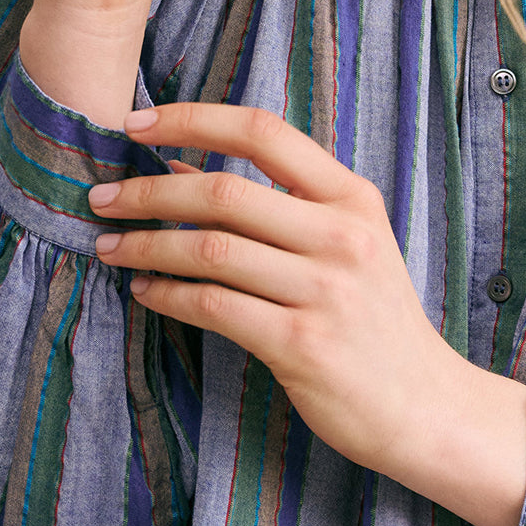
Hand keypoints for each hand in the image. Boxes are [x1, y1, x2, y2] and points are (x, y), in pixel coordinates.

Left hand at [87, 104, 525, 525]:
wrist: (424, 406)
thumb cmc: (375, 325)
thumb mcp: (347, 248)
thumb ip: (278, 206)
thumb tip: (183, 168)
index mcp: (353, 200)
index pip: (264, 133)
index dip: (193, 119)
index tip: (137, 125)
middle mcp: (342, 237)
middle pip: (224, 191)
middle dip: (148, 191)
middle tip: (102, 198)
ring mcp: (324, 292)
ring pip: (210, 248)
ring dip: (146, 245)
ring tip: (110, 246)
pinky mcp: (301, 345)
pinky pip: (214, 307)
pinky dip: (168, 295)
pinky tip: (147, 292)